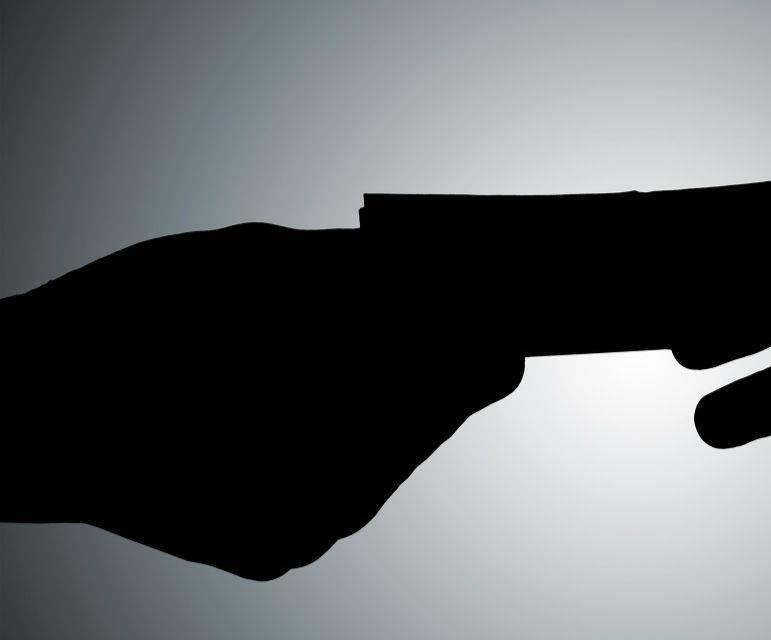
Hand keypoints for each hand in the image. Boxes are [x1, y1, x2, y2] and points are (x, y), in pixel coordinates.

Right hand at [1, 223, 524, 578]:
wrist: (15, 418)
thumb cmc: (131, 320)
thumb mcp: (254, 265)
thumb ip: (365, 268)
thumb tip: (454, 268)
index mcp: (355, 405)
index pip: (484, 365)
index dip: (482, 325)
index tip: (487, 295)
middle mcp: (349, 487)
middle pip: (437, 410)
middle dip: (418, 358)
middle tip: (376, 315)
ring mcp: (312, 530)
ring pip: (389, 452)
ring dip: (368, 400)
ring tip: (299, 360)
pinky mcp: (273, 553)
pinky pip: (336, 487)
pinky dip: (319, 445)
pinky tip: (267, 410)